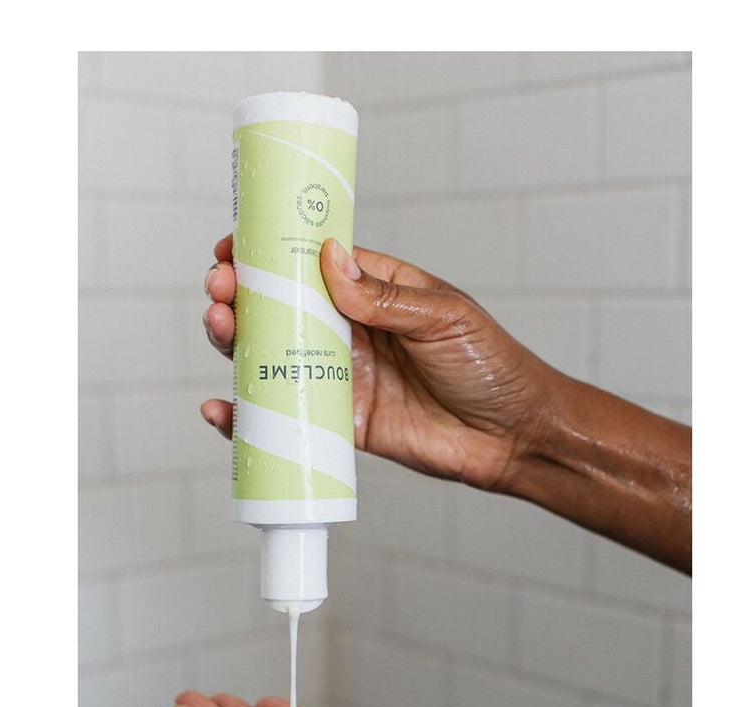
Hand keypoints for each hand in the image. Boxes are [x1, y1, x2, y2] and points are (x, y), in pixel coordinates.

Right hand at [201, 235, 555, 491]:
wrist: (511, 437)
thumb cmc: (492, 366)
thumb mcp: (444, 317)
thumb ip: (385, 297)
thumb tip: (330, 263)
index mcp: (376, 291)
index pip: (312, 262)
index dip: (270, 251)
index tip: (234, 244)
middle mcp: (352, 331)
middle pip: (281, 307)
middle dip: (242, 295)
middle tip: (221, 289)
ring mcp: (343, 377)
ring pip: (274, 356)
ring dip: (237, 342)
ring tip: (219, 327)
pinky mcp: (341, 423)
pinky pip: (287, 415)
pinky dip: (249, 413)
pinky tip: (222, 405)